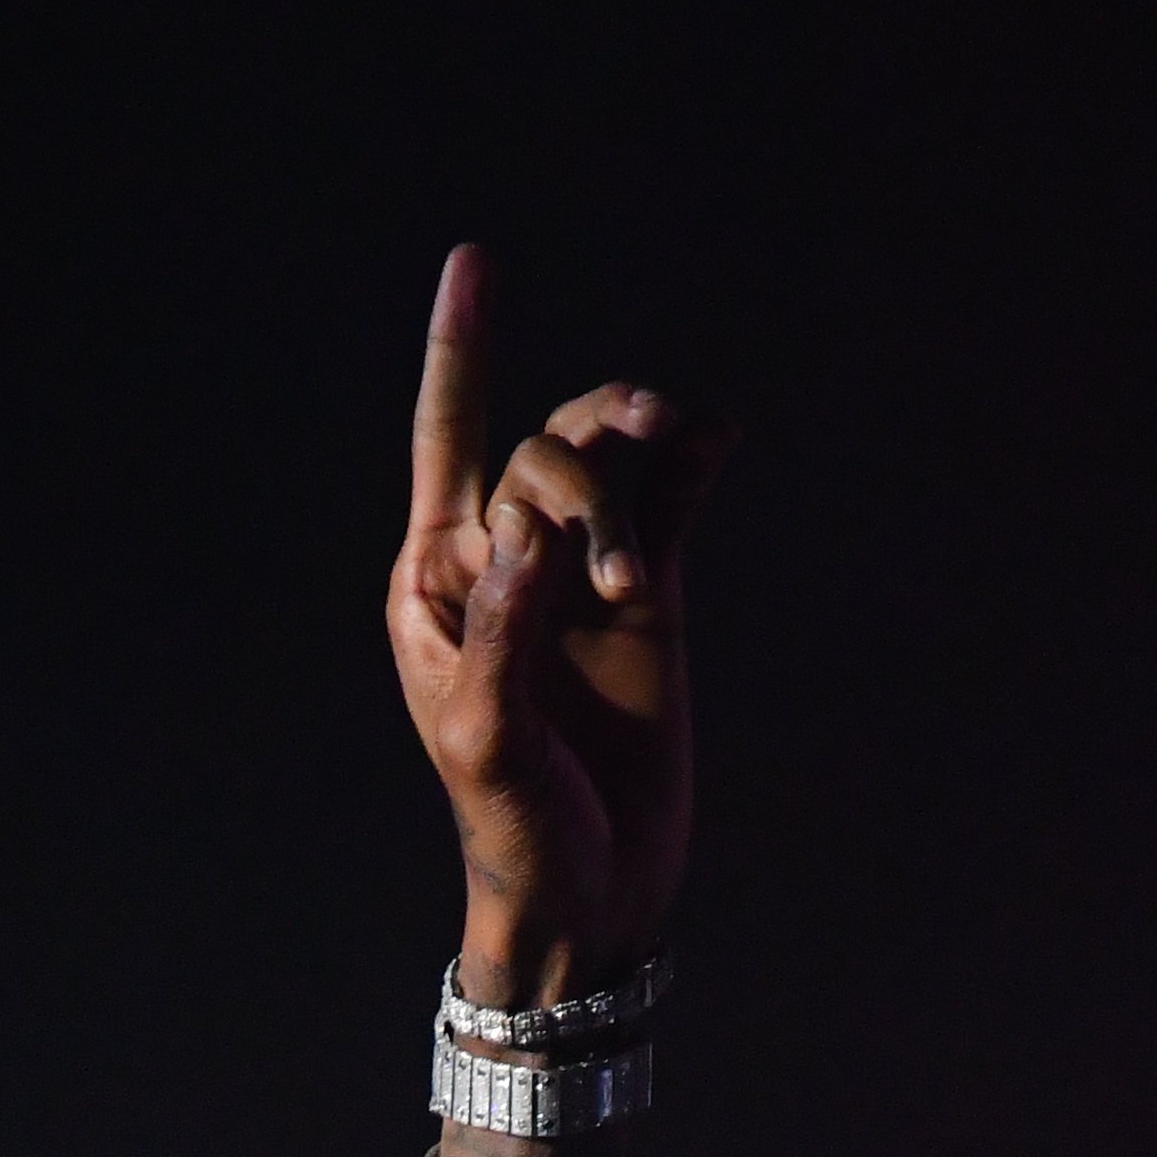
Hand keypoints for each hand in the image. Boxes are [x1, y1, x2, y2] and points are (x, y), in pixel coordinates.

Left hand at [390, 241, 722, 1013]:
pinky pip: (672, 500)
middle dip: (583, 485)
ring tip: (678, 453)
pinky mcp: (649, 596)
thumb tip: (532, 532)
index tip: (475, 262)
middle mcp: (504, 561)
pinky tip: (717, 436)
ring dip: (639, 445)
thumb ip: (502, 633)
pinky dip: (694, 460)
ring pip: (607, 457)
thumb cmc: (513, 831)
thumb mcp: (488, 746)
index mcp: (439, 585)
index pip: (447, 444)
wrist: (590, 894)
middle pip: (545, 452)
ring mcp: (579, 573)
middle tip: (612, 582)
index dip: (461, 354)